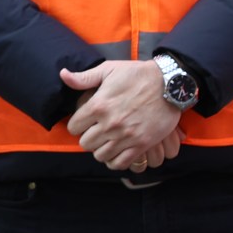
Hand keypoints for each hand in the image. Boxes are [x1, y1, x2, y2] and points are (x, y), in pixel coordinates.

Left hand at [61, 62, 183, 169]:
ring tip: (106, 141)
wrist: (169, 83)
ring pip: (100, 155)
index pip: (73, 127)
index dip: (77, 125)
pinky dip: (115, 161)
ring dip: (101, 149)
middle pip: (85, 143)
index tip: (84, 122)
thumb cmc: (137, 74)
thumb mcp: (108, 69)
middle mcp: (109, 123)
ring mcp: (126, 136)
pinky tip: (116, 151)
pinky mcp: (141, 144)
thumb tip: (63, 74)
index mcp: (98, 105)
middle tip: (96, 132)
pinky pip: (120, 163)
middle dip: (88, 138)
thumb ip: (84, 77)